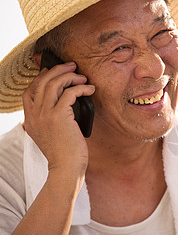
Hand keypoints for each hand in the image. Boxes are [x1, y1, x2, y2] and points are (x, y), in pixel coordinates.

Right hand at [22, 62, 94, 177]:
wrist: (66, 168)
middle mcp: (34, 114)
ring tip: (83, 77)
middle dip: (58, 70)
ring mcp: (45, 114)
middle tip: (72, 66)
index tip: (55, 71)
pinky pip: (70, 92)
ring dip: (70, 76)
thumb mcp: (51, 135)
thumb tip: (66, 101)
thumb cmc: (65, 153)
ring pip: (54, 83)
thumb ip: (51, 119)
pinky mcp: (59, 116)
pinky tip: (90, 89)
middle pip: (42, 81)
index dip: (42, 77)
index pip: (30, 90)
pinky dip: (82, 87)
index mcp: (30, 119)